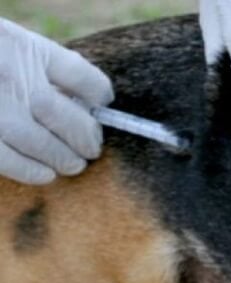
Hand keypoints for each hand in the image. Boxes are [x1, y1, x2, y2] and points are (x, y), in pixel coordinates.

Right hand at [0, 18, 112, 184]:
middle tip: (91, 148)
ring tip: (73, 163)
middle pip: (68, 117)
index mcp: (23, 50)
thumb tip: (89, 98)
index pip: (81, 76)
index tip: (102, 105)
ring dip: (65, 158)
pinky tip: (46, 174)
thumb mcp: (11, 43)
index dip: (99, 94)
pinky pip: (11, 162)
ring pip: (45, 144)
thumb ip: (45, 64)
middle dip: (87, 137)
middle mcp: (12, 81)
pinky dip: (34, 171)